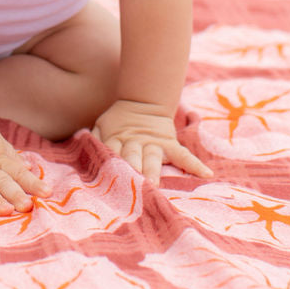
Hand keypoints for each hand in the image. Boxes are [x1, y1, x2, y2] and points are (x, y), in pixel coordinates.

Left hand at [91, 99, 212, 185]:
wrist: (143, 101)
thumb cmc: (118, 121)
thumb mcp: (101, 124)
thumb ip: (94, 138)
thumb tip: (84, 152)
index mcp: (116, 138)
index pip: (111, 152)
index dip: (109, 165)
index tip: (106, 182)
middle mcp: (136, 142)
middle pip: (132, 156)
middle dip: (131, 170)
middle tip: (130, 187)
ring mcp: (154, 143)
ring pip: (153, 158)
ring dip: (154, 171)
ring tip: (155, 185)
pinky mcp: (170, 143)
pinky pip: (183, 155)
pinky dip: (194, 164)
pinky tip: (205, 174)